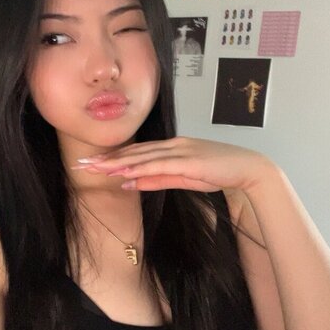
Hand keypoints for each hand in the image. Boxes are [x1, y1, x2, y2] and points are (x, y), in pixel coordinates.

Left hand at [72, 136, 274, 192]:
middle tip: (82, 164)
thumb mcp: (183, 178)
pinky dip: (139, 169)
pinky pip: (158, 165)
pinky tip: (123, 174)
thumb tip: (128, 184)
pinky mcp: (188, 160)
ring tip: (94, 169)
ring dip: (116, 163)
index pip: (136, 152)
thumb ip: (156, 180)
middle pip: (133, 152)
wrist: (247, 168)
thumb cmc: (217, 172)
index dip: (113, 158)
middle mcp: (172, 145)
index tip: (92, 163)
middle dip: (106, 159)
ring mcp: (180, 150)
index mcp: (171, 147)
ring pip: (141, 157)